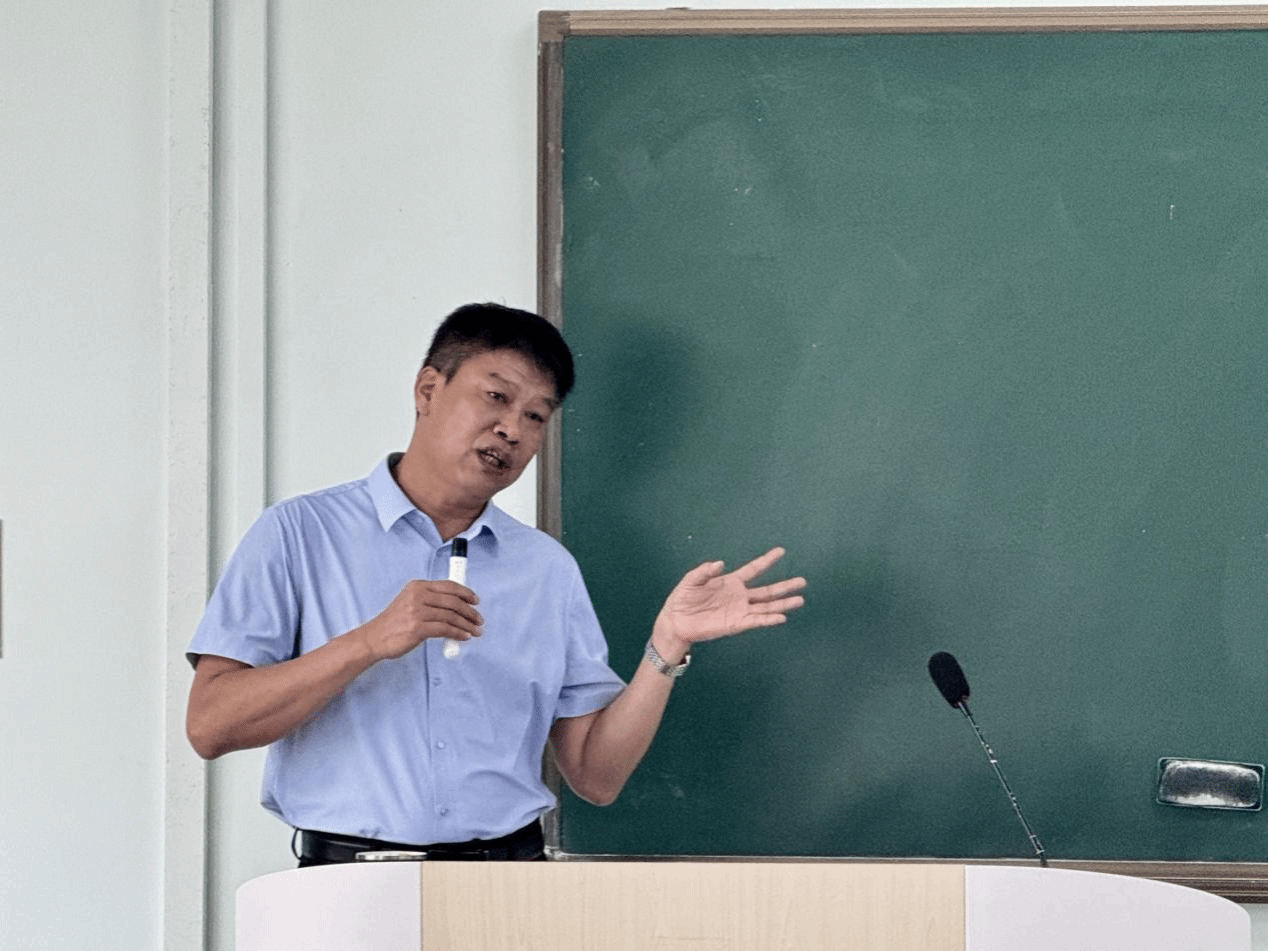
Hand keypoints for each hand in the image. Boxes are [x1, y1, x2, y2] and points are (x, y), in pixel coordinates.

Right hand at [358, 580, 482, 660]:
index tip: (476, 601)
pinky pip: (445, 630)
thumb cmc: (394, 623)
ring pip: (451, 616)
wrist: (374, 638)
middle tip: (479, 619)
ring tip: (476, 631)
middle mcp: (417, 596)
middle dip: (470, 611)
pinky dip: (458, 634)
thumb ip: (430, 600)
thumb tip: (457, 605)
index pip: (448, 586)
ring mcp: (417, 612)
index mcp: (417, 586)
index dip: (466, 593)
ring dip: (467, 624)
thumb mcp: (410, 602)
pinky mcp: (417, 629)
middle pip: (453, 601)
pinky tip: (464, 637)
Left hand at [652, 547, 805, 656]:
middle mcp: (739, 596)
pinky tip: (781, 617)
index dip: (766, 560)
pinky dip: (769, 619)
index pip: (753, 569)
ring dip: (783, 604)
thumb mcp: (691, 580)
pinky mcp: (736, 624)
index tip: (781, 551)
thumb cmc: (683, 599)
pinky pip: (756, 620)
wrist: (676, 621)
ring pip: (767, 606)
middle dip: (785, 586)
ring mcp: (740, 610)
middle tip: (803, 581)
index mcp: (731, 582)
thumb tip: (720, 564)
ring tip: (800, 600)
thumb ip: (705, 571)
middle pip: (767, 590)